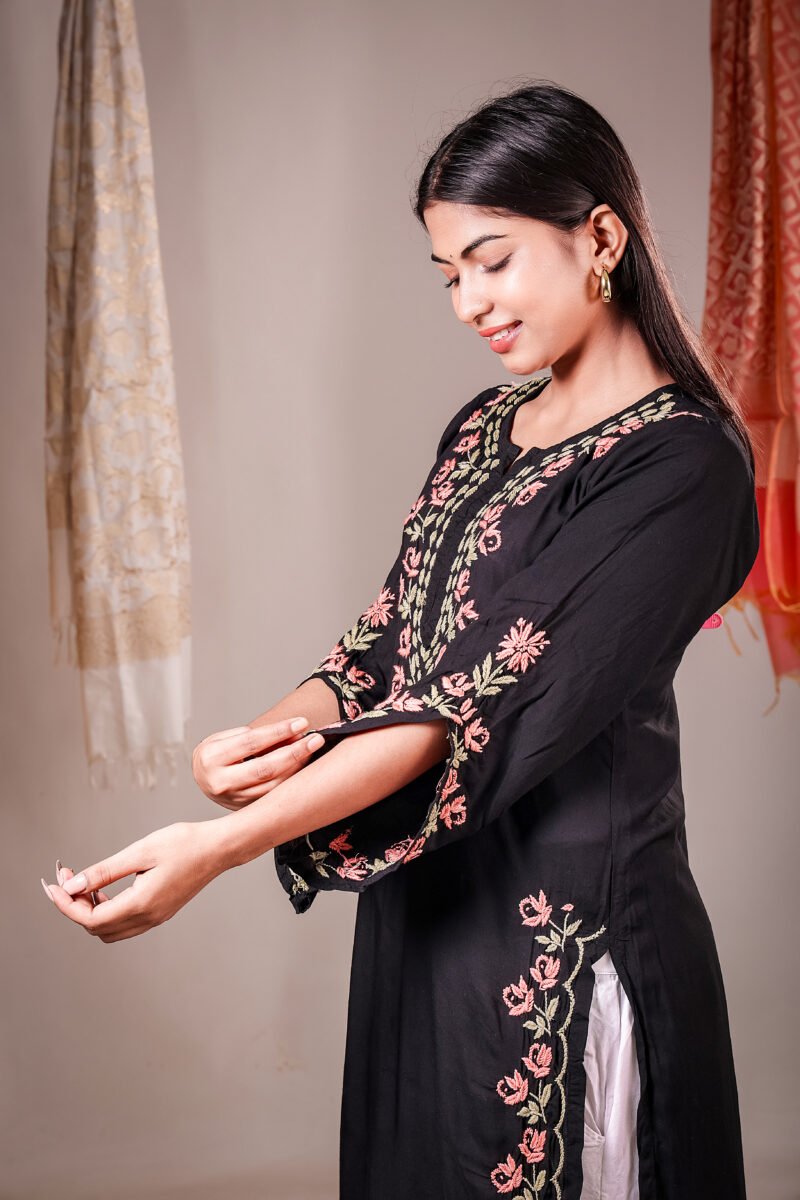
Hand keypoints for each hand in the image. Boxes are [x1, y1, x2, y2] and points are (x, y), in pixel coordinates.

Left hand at [40, 821, 223, 942]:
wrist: (219, 848)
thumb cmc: (184, 844)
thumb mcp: (141, 851)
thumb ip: (106, 871)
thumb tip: (74, 885)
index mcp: (142, 904)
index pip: (91, 918)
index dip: (66, 904)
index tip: (53, 886)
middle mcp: (148, 917)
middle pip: (97, 928)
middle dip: (75, 905)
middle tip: (66, 877)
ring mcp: (155, 917)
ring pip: (109, 930)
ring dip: (90, 910)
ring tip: (83, 882)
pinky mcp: (160, 912)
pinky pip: (124, 922)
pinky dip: (106, 909)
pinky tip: (104, 888)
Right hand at [192, 717, 324, 810]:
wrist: (203, 779)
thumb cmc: (216, 754)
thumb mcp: (224, 738)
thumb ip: (254, 735)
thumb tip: (291, 733)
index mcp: (211, 759)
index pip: (251, 743)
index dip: (278, 732)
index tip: (301, 723)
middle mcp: (221, 783)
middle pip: (265, 768)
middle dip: (294, 752)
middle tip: (315, 739)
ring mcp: (234, 800)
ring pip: (273, 784)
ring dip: (297, 765)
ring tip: (312, 748)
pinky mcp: (246, 809)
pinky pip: (274, 794)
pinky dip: (291, 778)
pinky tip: (302, 765)